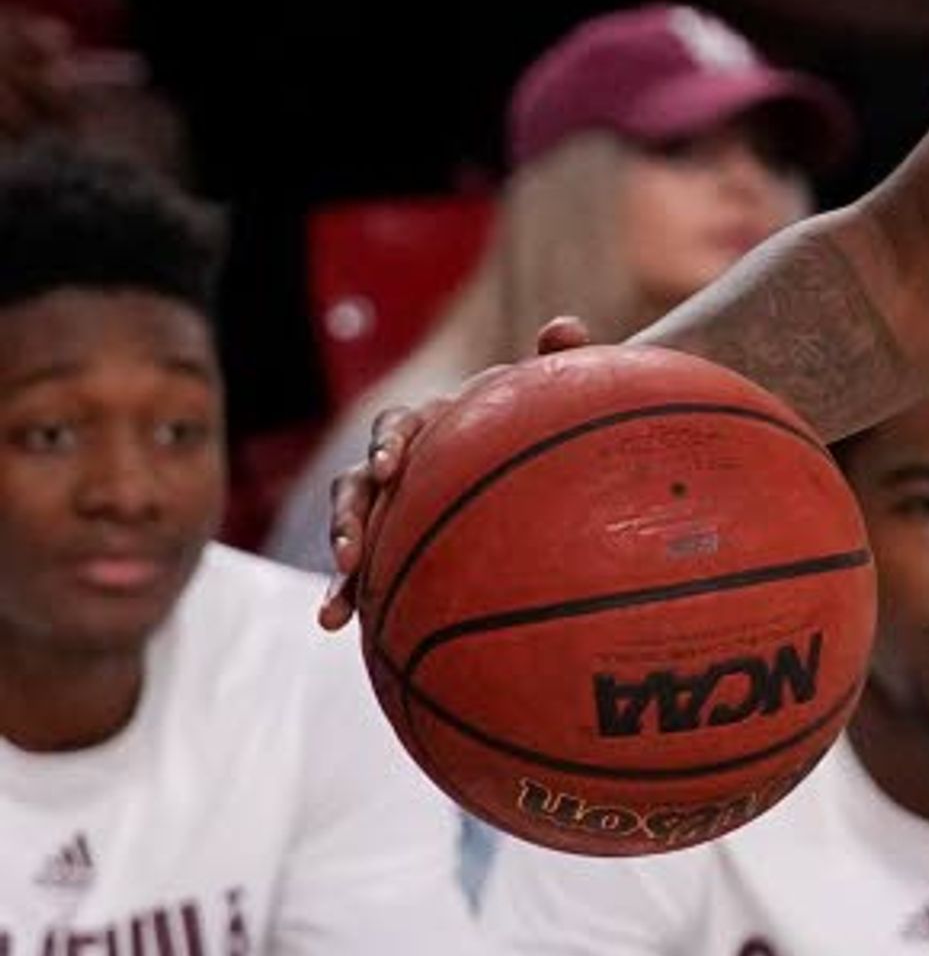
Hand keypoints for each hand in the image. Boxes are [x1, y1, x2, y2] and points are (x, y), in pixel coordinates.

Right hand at [320, 315, 591, 629]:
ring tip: (334, 611)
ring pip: (352, 532)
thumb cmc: (540, 419)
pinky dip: (351, 595)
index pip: (396, 428)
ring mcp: (392, 506)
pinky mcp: (395, 541)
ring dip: (339, 568)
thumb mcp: (550, 392)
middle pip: (355, 486)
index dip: (388, 445)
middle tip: (347, 551)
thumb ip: (559, 359)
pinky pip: (369, 569)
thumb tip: (566, 327)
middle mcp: (399, 463)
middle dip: (346, 519)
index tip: (390, 468)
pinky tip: (340, 628)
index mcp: (430, 424)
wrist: (538, 451)